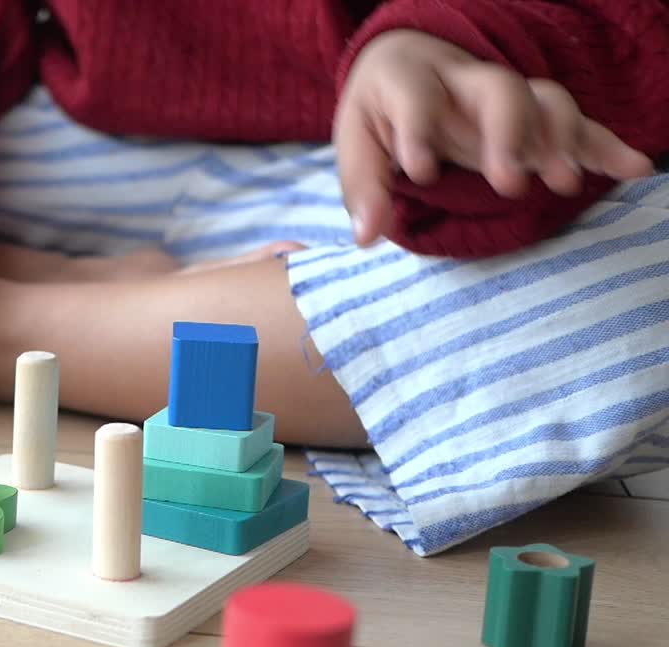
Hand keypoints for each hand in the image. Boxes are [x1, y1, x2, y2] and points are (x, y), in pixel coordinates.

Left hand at [334, 29, 655, 246]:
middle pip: (499, 89)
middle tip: (507, 183)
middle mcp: (464, 81)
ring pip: (544, 100)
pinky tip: (633, 169)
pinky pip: (577, 122)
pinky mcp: (531, 115)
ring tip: (563, 185)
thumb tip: (366, 237)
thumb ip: (363, 187)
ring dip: (560, 141)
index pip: (417, 96)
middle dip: (509, 134)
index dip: (419, 131)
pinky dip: (605, 145)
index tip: (421, 172)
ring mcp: (503, 96)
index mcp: (411, 81)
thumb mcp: (357, 141)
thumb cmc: (381, 112)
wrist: (409, 64)